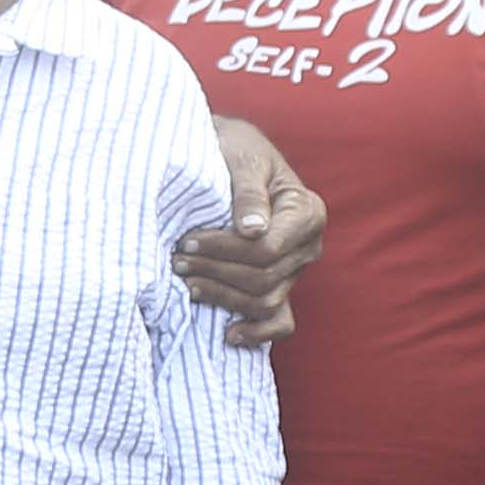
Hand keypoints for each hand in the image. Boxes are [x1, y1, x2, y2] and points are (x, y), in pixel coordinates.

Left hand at [179, 121, 325, 343]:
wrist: (230, 155)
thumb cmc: (236, 151)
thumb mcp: (241, 158)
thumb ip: (247, 192)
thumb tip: (252, 230)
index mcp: (306, 212)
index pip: (267, 249)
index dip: (225, 251)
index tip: (188, 241)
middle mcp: (307, 246)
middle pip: (263, 278)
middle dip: (216, 273)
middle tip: (177, 260)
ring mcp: (295, 270)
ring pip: (264, 301)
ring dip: (222, 297)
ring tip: (186, 284)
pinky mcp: (280, 286)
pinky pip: (279, 322)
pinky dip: (257, 333)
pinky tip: (228, 334)